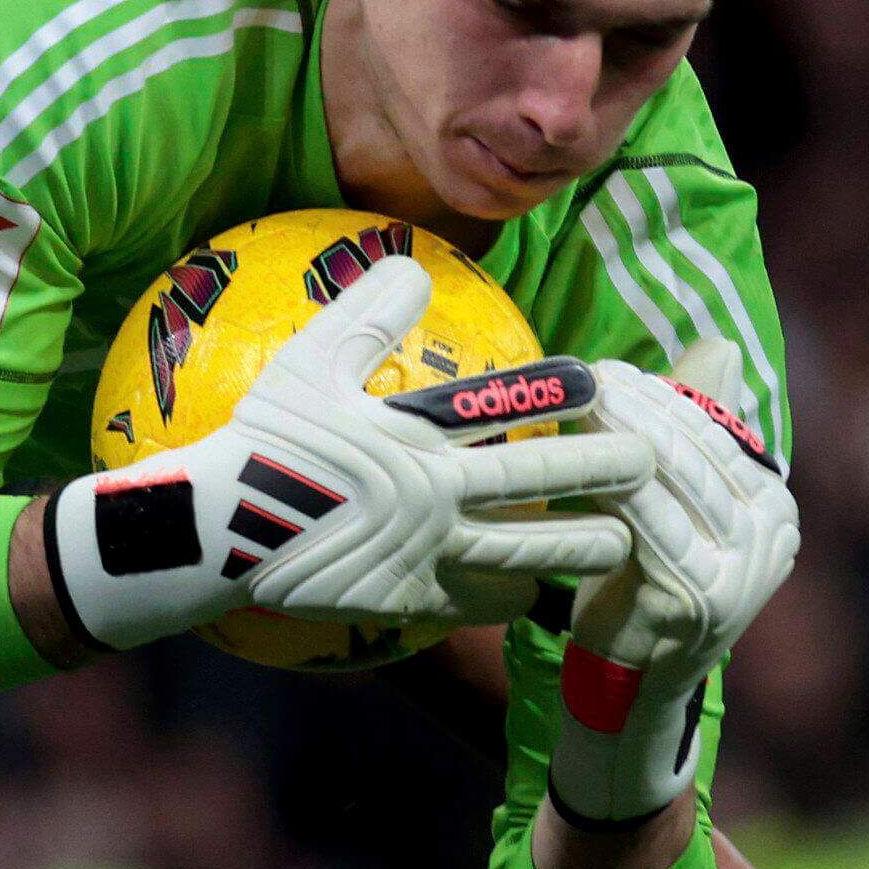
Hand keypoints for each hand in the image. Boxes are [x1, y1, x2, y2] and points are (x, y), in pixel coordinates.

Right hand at [50, 256, 644, 651]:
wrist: (216, 534)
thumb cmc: (263, 440)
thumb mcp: (306, 362)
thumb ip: (366, 313)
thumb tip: (416, 263)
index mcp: (415, 438)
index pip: (506, 408)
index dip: (563, 391)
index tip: (607, 380)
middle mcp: (434, 499)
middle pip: (541, 483)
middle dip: (606, 471)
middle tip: (652, 463)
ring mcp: (427, 557)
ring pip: (529, 554)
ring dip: (582, 547)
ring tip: (624, 543)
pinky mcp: (412, 601)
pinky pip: (482, 604)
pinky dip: (517, 596)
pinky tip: (539, 591)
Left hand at [551, 339, 798, 821]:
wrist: (631, 682)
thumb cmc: (643, 577)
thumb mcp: (675, 499)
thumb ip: (696, 427)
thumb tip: (722, 346)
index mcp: (774, 509)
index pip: (718, 432)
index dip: (664, 396)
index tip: (610, 370)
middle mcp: (771, 539)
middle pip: (693, 450)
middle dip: (637, 407)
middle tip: (587, 376)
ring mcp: (741, 572)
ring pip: (667, 478)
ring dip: (619, 433)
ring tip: (578, 401)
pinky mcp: (698, 598)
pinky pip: (645, 522)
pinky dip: (608, 485)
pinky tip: (576, 458)